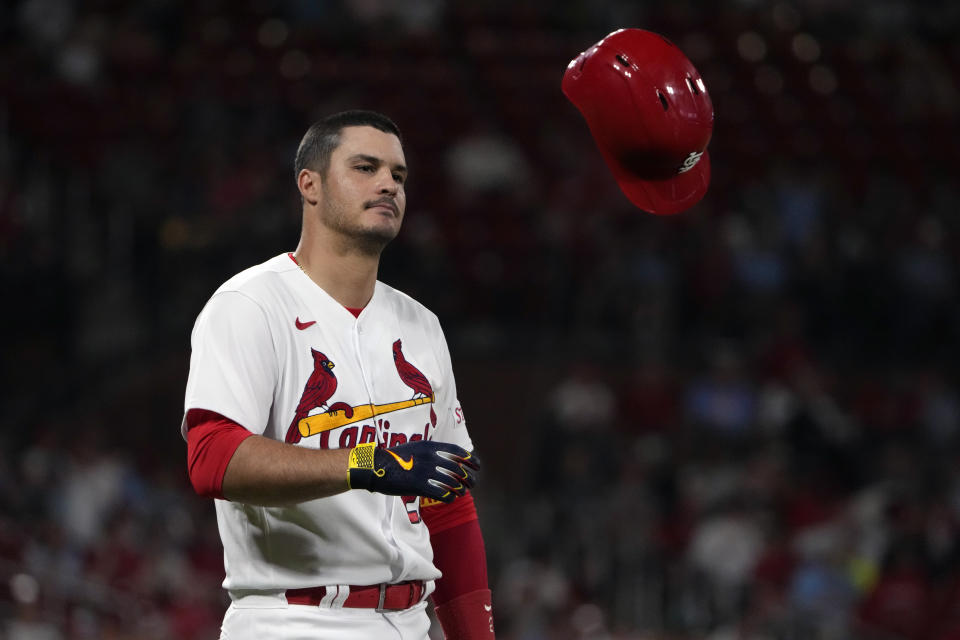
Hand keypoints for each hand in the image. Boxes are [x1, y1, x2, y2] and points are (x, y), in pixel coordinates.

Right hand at [348, 440, 478, 502]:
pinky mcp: (420, 486)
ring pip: (453, 483)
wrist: (376, 467)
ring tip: (462, 493)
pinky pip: (442, 494)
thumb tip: (447, 460)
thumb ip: (430, 452)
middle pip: (458, 470)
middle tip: (472, 483)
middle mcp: (431, 458)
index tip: (477, 465)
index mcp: (430, 447)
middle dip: (468, 478)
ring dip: (460, 490)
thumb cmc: (395, 459)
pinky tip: (449, 499)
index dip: (470, 459)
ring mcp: (426, 472)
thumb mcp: (414, 448)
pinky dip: (449, 497)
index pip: (457, 452)